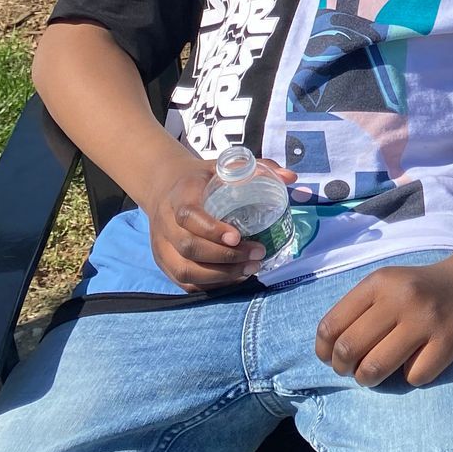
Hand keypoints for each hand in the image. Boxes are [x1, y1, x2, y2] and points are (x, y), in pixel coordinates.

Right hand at [144, 152, 289, 290]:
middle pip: (189, 247)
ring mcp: (162, 246)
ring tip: (251, 268)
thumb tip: (290, 176)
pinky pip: (184, 282)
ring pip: (185, 269)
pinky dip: (211, 285)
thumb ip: (257, 168)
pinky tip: (236, 277)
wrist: (165, 188)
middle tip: (258, 253)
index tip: (238, 237)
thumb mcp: (225, 166)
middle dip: (225, 256)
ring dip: (221, 275)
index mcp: (180, 195)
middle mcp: (166, 223)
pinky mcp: (164, 263)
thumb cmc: (203, 179)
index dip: (211, 229)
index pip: (188, 215)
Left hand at [315, 256, 452, 386]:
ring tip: (376, 373)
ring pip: (375, 368)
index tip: (333, 358)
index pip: (330, 326)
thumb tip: (329, 355)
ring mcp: (427, 319)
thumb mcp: (387, 286)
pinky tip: (420, 361)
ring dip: (369, 379)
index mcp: (380, 282)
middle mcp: (402, 297)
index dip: (325, 351)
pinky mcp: (449, 341)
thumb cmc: (421, 290)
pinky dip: (411, 376)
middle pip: (349, 350)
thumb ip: (358, 312)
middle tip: (355, 370)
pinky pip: (413, 377)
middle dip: (345, 369)